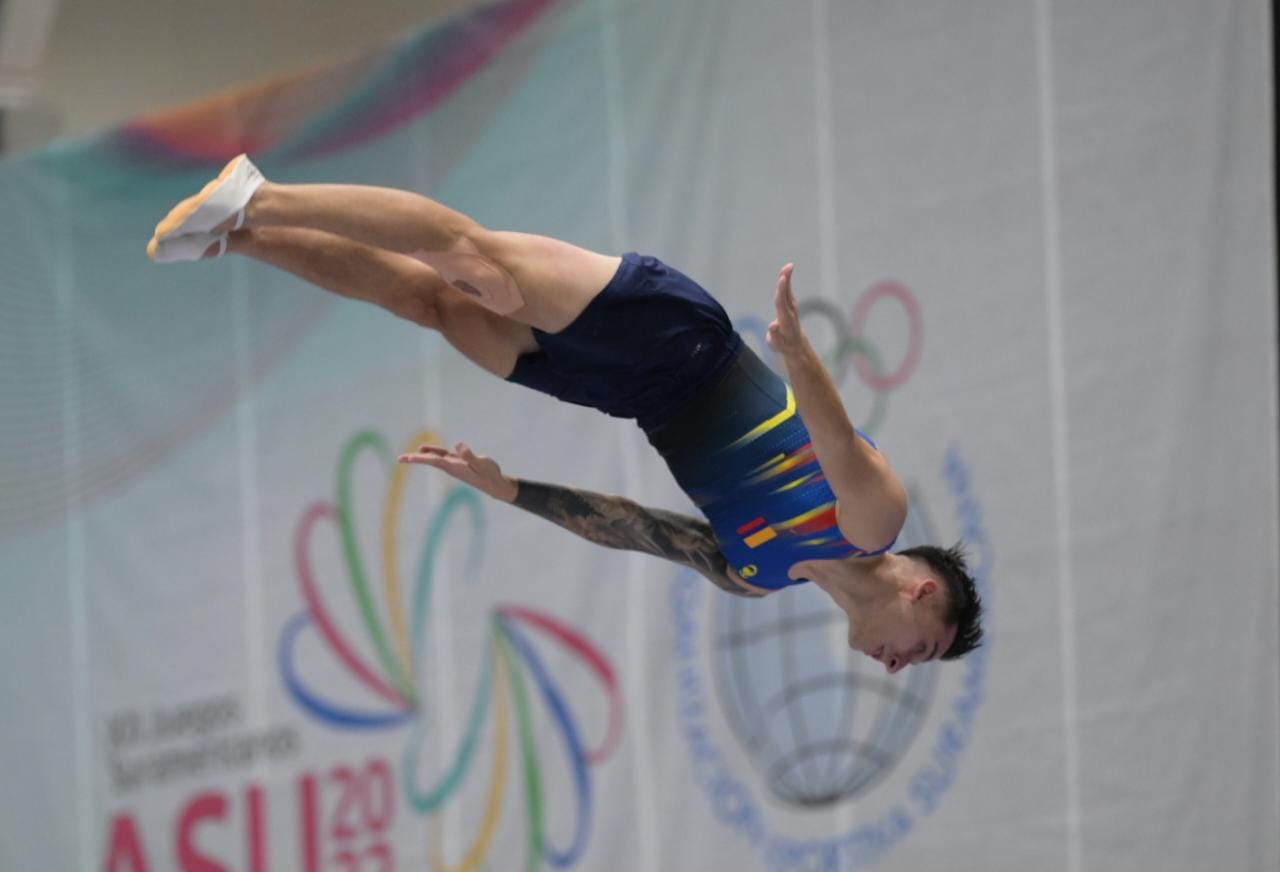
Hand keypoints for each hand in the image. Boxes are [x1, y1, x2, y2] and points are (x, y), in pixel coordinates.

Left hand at [397, 442, 517, 502]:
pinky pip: (441, 457)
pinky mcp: (458, 463)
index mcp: (455, 467)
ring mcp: (454, 465)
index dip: (421, 458)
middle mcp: (451, 467)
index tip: (408, 459)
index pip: (434, 461)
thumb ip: (470, 455)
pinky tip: (426, 450)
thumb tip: (458, 445)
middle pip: (430, 461)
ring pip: (434, 459)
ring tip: (408, 457)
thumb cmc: (489, 474)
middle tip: (400, 459)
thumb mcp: (482, 464)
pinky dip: (433, 452)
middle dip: (415, 459)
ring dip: (421, 457)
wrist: (494, 484)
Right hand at [766, 263, 803, 354]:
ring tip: (788, 265)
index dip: (781, 291)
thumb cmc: (782, 344)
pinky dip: (787, 280)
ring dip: (787, 278)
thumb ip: (775, 335)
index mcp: (785, 321)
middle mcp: (790, 312)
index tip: (782, 279)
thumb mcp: (776, 344)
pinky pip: (788, 290)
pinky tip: (786, 270)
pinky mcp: (790, 304)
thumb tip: (773, 325)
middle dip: (786, 281)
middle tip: (788, 267)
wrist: (794, 344)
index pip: (782, 303)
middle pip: (786, 294)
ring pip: (788, 291)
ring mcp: (791, 307)